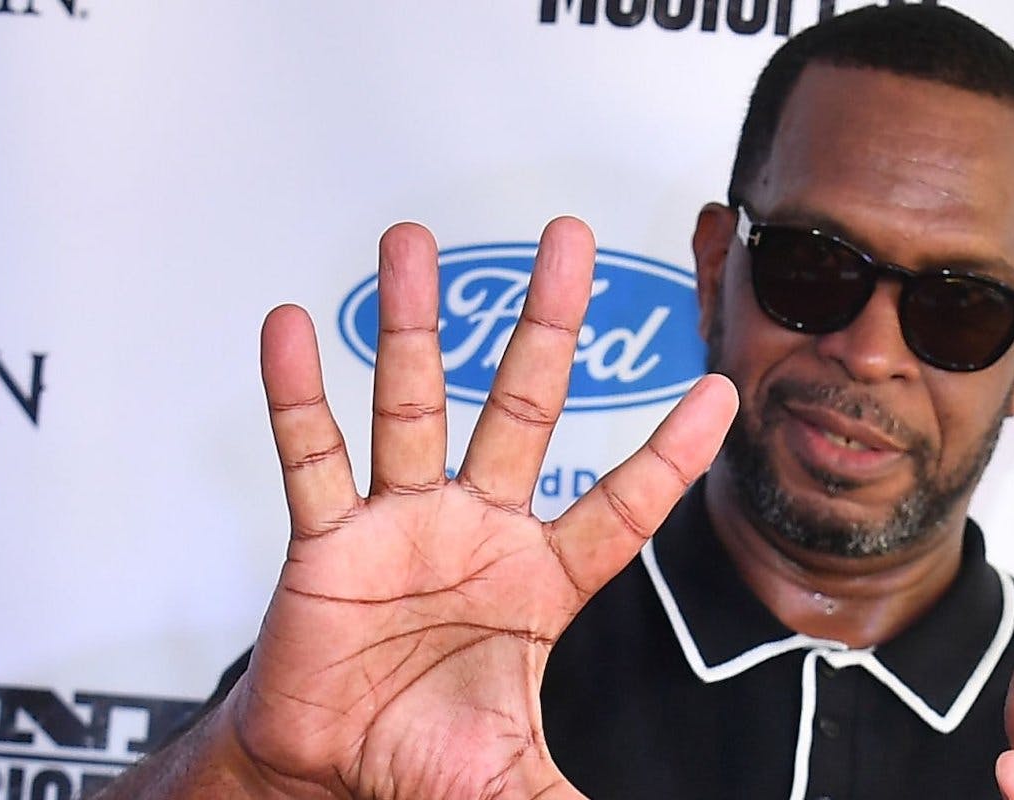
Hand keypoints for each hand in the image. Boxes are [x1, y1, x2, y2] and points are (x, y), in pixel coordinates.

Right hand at [229, 219, 735, 797]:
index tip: (720, 394)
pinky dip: (298, 396)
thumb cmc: (424, 759)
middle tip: (569, 238)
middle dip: (547, 324)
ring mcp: (400, 525)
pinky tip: (292, 328)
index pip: (620, 506)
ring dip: (414, 324)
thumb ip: (573, 797)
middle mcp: (476, 530)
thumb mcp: (518, 779)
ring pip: (412, 404)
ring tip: (411, 240)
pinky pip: (311, 459)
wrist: (328, 774)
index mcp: (540, 580)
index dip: (669, 457)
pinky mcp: (325, 544)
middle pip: (522, 407)